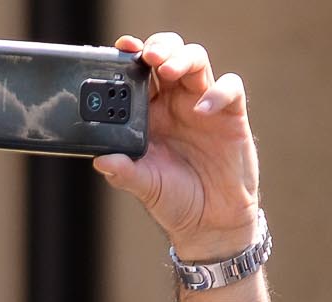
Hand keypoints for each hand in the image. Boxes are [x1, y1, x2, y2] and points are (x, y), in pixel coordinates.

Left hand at [94, 33, 261, 258]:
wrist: (209, 224)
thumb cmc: (174, 201)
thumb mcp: (145, 187)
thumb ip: (124, 172)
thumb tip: (100, 160)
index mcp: (149, 115)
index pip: (140, 75)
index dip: (132, 57)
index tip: (121, 49)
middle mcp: (175, 104)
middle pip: (169, 57)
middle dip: (159, 49)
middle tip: (148, 57)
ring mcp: (204, 105)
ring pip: (197, 61)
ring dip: (182, 59)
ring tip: (169, 71)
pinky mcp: (231, 115)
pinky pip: (229, 88)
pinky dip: (217, 92)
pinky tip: (202, 108)